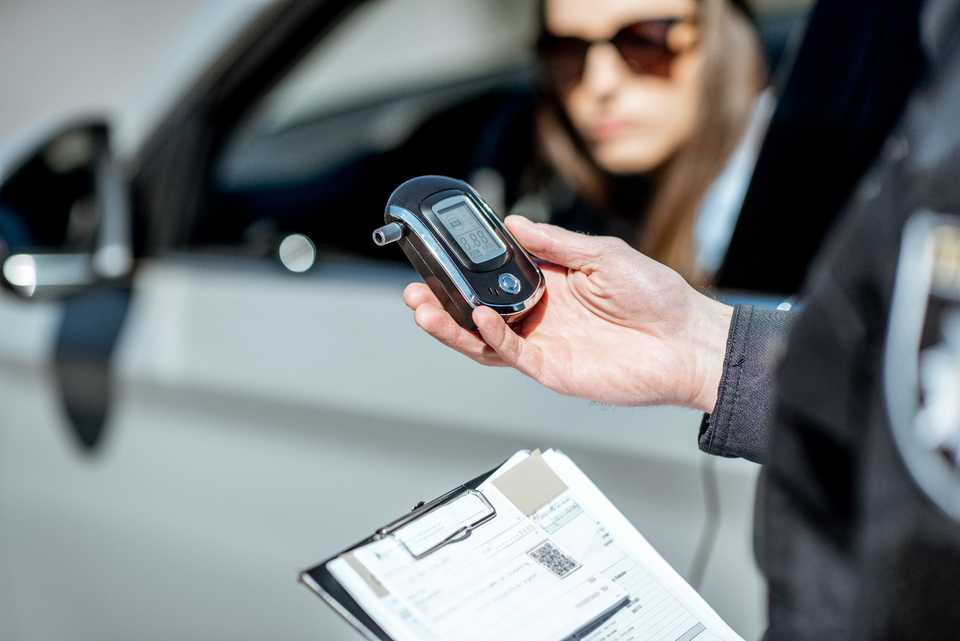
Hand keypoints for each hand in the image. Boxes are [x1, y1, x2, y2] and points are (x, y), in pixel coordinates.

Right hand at [403, 216, 732, 412]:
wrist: (686, 342)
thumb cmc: (656, 297)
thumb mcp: (603, 254)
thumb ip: (555, 244)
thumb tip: (512, 223)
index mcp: (549, 283)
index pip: (495, 276)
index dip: (465, 268)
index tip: (438, 253)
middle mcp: (539, 314)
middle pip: (478, 310)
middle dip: (443, 301)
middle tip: (415, 289)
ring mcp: (543, 343)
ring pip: (483, 338)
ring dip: (452, 325)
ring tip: (424, 308)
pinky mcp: (551, 368)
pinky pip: (511, 354)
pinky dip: (491, 338)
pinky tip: (480, 318)